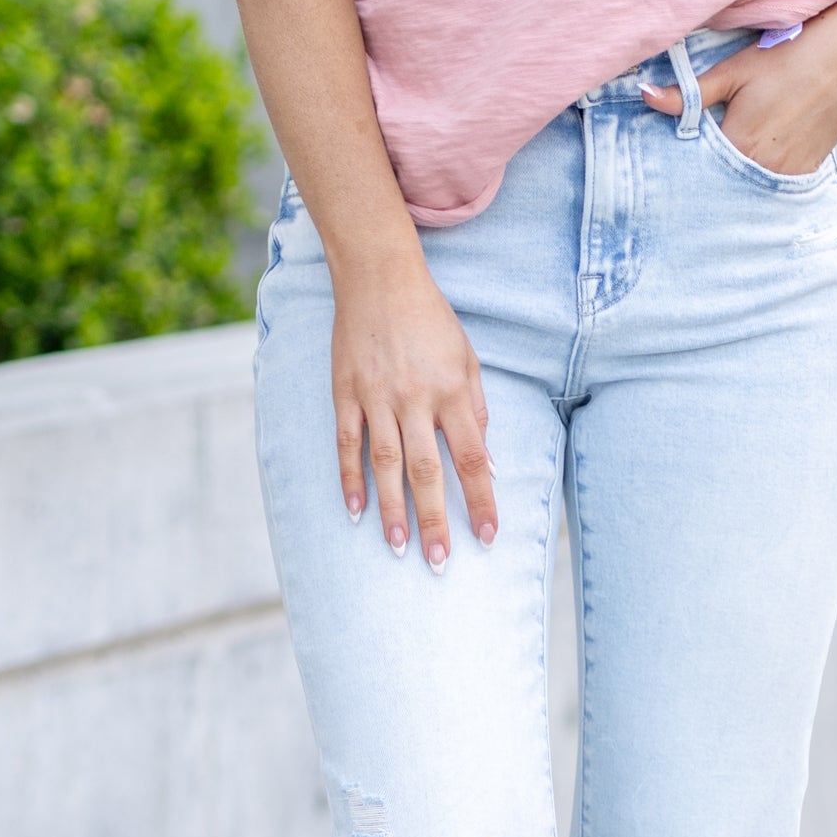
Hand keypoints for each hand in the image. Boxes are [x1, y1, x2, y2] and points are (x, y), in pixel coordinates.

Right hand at [330, 249, 495, 573]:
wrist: (379, 275)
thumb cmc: (431, 321)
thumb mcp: (468, 360)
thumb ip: (478, 412)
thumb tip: (489, 466)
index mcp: (453, 391)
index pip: (473, 458)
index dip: (482, 500)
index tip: (488, 537)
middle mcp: (416, 397)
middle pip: (428, 470)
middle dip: (435, 519)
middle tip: (438, 561)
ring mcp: (377, 396)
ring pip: (385, 463)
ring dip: (392, 509)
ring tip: (399, 547)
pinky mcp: (346, 392)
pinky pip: (347, 443)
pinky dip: (350, 479)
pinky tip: (355, 512)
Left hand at [641, 5, 836, 175]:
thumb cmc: (785, 56)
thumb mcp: (733, 71)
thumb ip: (689, 94)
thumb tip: (645, 95)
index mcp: (740, 143)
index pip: (700, 175)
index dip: (685, 177)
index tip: (671, 183)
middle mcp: (764, 165)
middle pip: (724, 188)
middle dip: (707, 188)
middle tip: (687, 195)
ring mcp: (787, 172)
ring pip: (750, 193)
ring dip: (735, 191)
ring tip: (718, 190)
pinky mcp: (805, 173)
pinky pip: (774, 191)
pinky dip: (760, 188)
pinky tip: (749, 183)